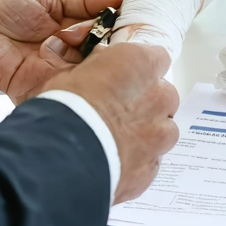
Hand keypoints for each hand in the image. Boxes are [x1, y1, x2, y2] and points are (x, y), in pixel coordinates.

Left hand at [0, 0, 122, 103]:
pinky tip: (73, 55)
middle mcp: (79, 49)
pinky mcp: (59, 84)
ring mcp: (71, 68)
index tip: (126, 11)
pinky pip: (81, 80)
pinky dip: (82, 69)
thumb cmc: (8, 13)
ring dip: (92, 49)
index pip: (111, 24)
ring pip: (99, 62)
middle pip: (111, 45)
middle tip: (102, 24)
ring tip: (72, 36)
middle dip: (108, 33)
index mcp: (80, 26)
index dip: (120, 19)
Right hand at [42, 43, 179, 202]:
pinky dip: (137, 161)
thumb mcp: (71, 73)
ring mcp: (160, 134)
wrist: (61, 155)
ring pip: (164, 131)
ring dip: (147, 134)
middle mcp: (160, 96)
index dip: (141, 69)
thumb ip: (99, 68)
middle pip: (164, 96)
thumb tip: (102, 66)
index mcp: (141, 64)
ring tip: (116, 141)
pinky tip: (114, 161)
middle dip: (146, 103)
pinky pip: (151, 161)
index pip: (158, 58)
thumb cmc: (63, 108)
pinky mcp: (152, 166)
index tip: (128, 77)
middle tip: (118, 112)